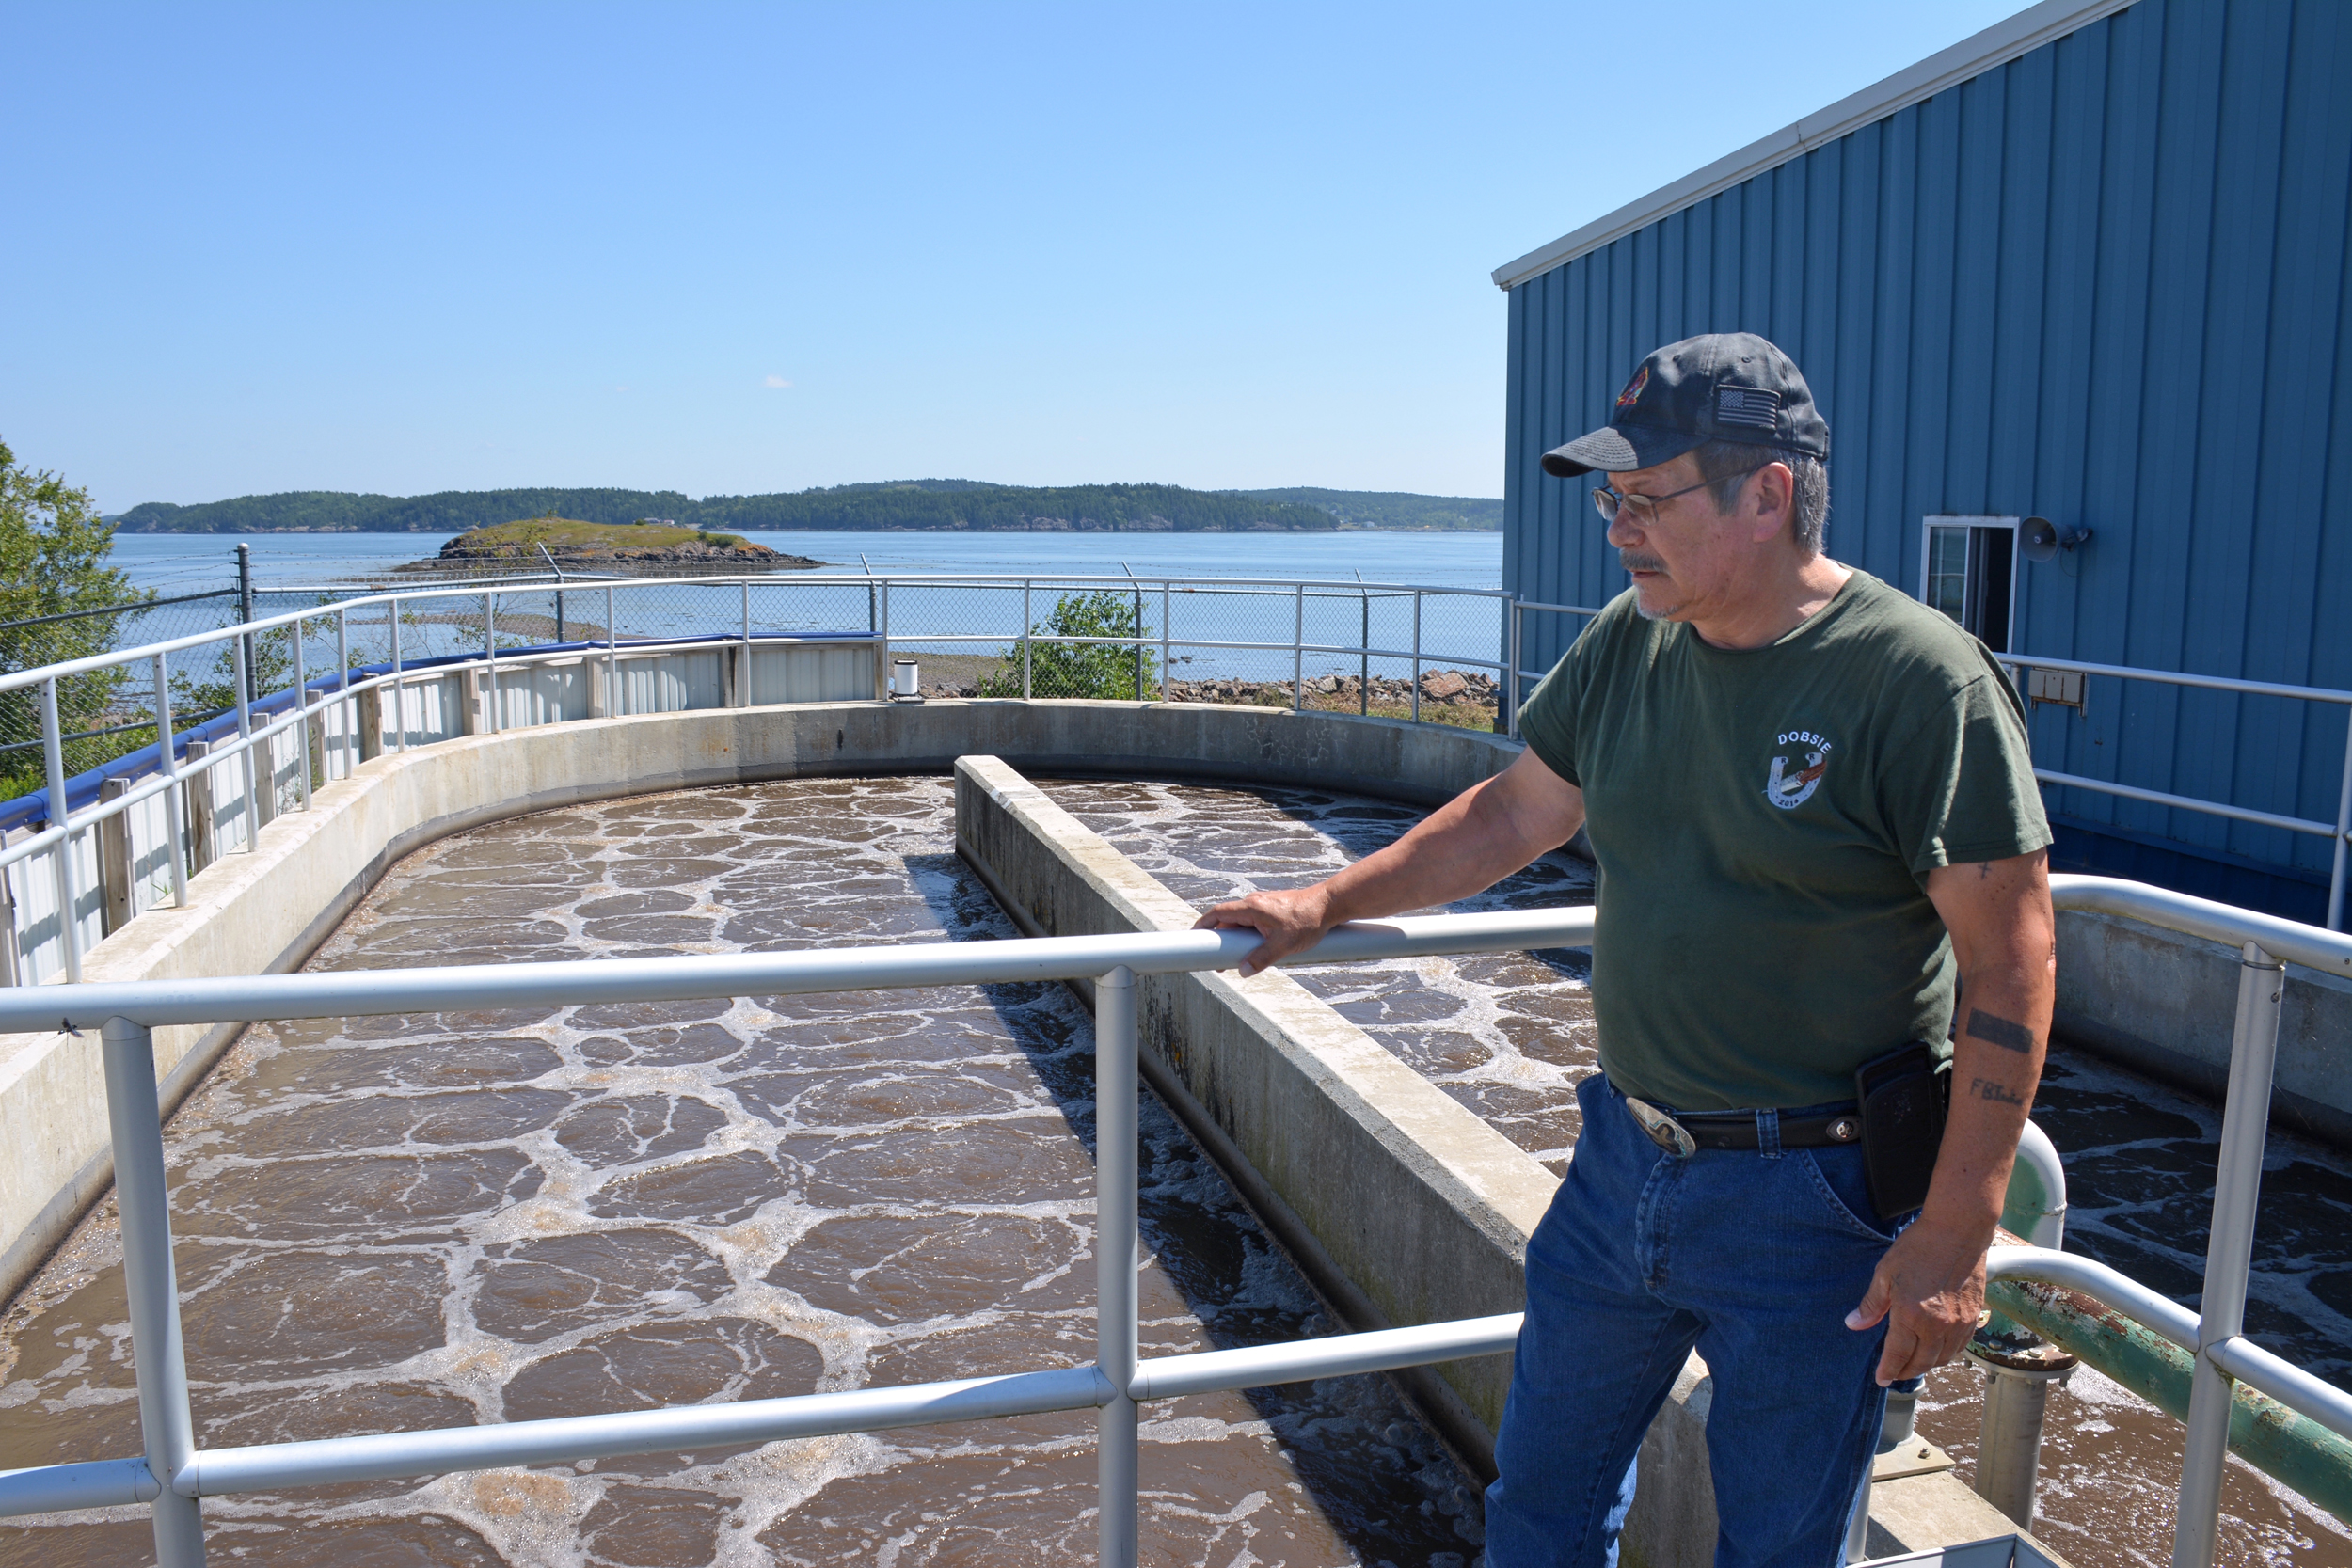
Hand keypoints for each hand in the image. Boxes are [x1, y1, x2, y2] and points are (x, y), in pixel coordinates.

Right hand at [1192, 886, 1336, 976]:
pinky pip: (1253, 922)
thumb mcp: (1283, 945)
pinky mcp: (1273, 910)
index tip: (1192, 937)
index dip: (1203, 925)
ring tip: (1237, 960)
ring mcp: (1264, 905)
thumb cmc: (1308, 920)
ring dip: (1235, 939)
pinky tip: (1258, 950)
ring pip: (1241, 922)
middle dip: (1219, 940)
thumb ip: (1261, 959)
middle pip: (1227, 920)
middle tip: (1217, 961)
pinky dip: (1248, 935)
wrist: (1331, 904)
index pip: (1217, 913)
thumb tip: (1242, 972)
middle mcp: (1255, 903)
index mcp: (1252, 907)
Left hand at [1844, 1214, 1988, 1385]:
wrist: (1958, 1231)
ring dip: (1926, 1365)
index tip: (1881, 1379)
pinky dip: (1945, 1354)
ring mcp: (1958, 1323)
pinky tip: (1935, 1350)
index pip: (1898, 1354)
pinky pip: (1959, 1348)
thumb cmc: (1918, 1247)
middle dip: (1905, 1372)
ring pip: (1942, 1359)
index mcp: (1911, 1314)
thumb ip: (1871, 1304)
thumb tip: (1854, 1324)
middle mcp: (1938, 1325)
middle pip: (1921, 1363)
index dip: (1888, 1370)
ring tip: (1912, 1363)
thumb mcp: (1885, 1273)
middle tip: (1894, 1373)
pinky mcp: (1973, 1317)